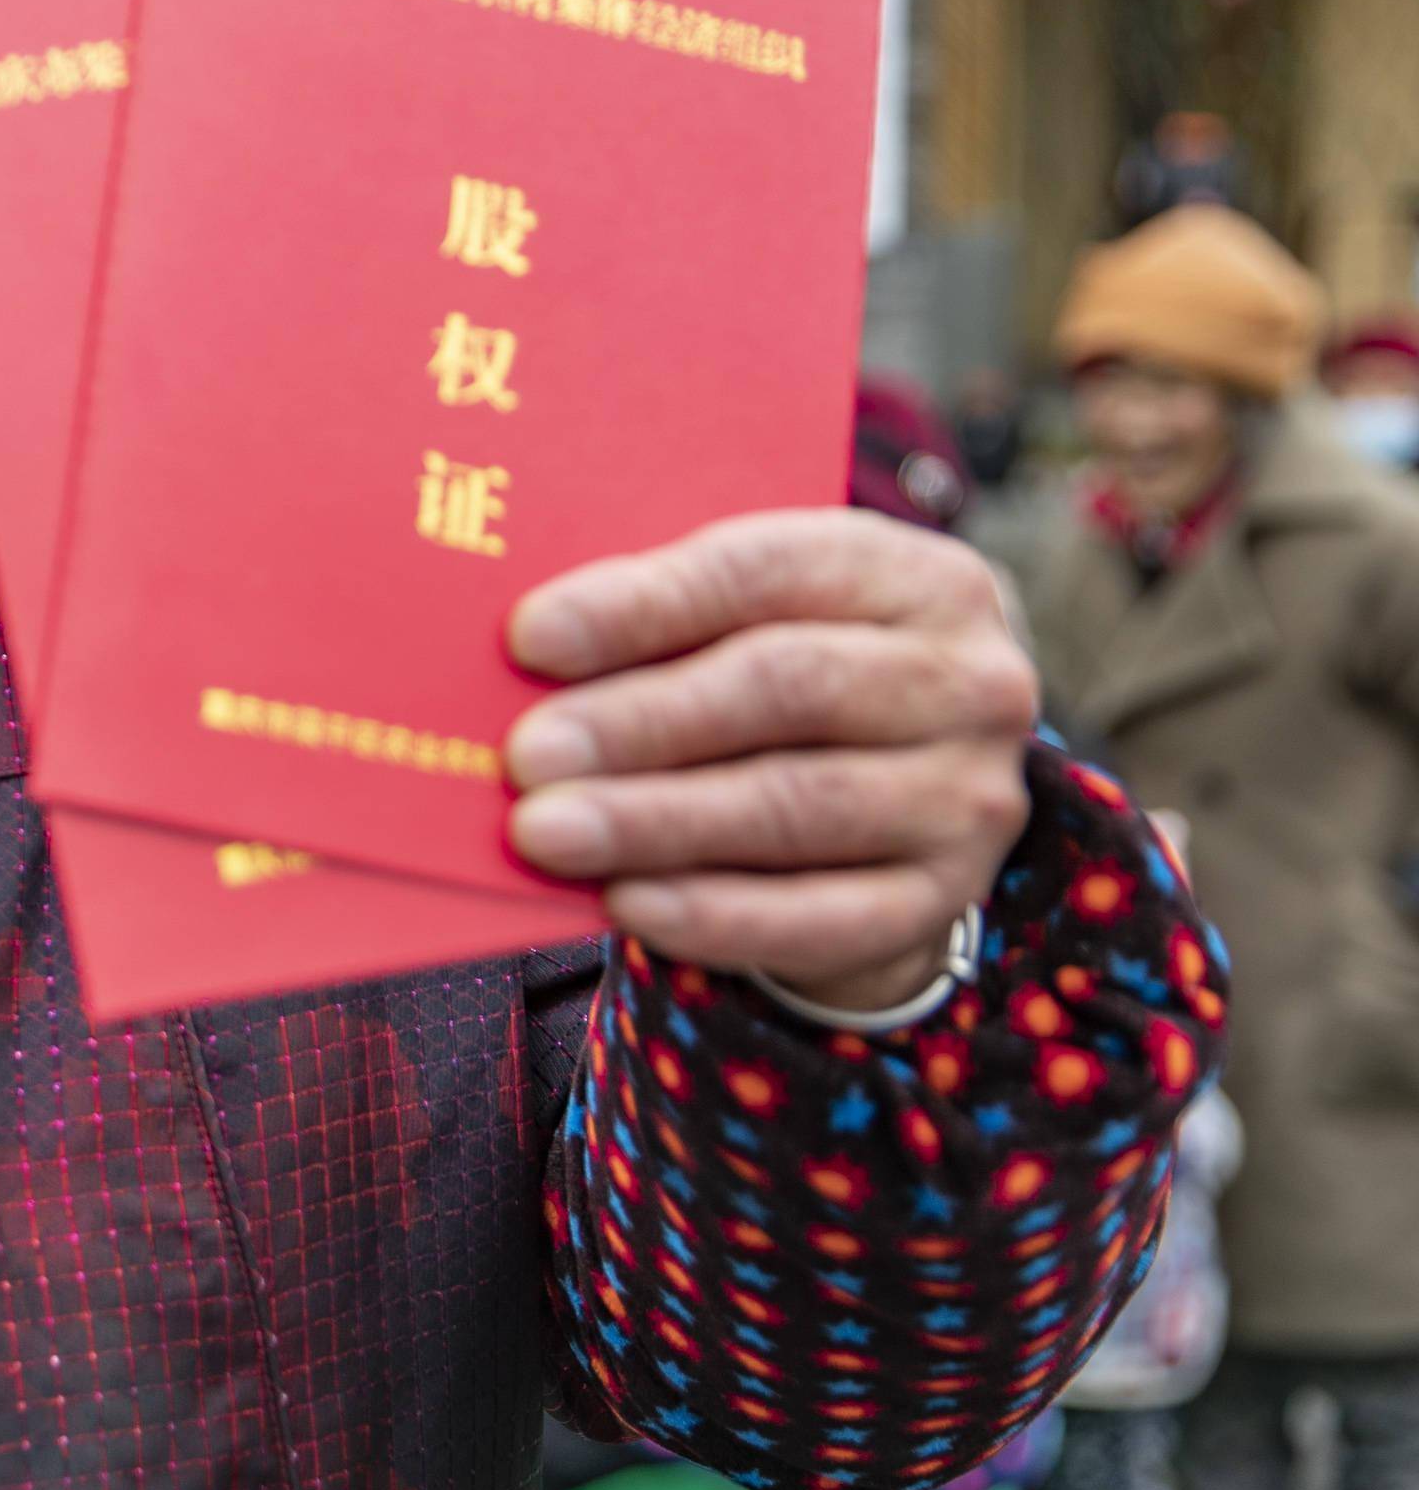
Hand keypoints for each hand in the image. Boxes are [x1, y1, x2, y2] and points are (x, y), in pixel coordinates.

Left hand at [503, 508, 1037, 1013]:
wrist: (894, 795)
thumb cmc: (783, 674)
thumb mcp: (746, 620)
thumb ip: (659, 618)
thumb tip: (523, 655)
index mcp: (910, 573)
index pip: (764, 571)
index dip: (642, 605)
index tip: (529, 638)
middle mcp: (966, 679)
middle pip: (787, 687)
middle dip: (642, 721)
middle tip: (526, 754)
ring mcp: (966, 796)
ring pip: (798, 805)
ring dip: (655, 821)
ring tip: (543, 831)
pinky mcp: (940, 901)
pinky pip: (819, 917)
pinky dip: (712, 913)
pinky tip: (623, 902)